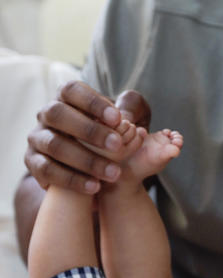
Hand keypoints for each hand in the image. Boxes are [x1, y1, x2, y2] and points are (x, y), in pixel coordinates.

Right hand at [25, 81, 150, 193]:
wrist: (96, 174)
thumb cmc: (112, 141)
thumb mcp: (127, 124)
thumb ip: (132, 111)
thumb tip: (128, 116)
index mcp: (68, 99)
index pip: (72, 90)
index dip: (93, 102)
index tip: (118, 119)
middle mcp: (48, 115)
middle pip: (58, 113)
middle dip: (89, 130)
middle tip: (117, 145)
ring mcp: (39, 139)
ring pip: (54, 144)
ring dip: (86, 159)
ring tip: (114, 173)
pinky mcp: (35, 163)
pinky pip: (48, 170)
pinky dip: (72, 179)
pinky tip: (96, 187)